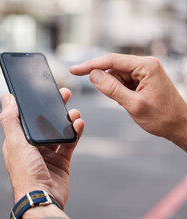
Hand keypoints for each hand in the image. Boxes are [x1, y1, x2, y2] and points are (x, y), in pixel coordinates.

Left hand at [0, 88, 83, 218]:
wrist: (43, 198)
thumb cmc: (25, 172)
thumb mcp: (15, 143)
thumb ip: (10, 120)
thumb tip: (7, 98)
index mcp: (17, 141)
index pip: (25, 117)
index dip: (33, 104)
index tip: (42, 90)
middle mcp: (31, 147)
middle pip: (43, 122)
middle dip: (53, 108)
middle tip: (64, 94)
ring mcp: (47, 154)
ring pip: (58, 131)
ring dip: (66, 119)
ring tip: (74, 112)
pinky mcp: (61, 161)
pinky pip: (69, 143)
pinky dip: (75, 132)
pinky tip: (79, 124)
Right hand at [70, 53, 186, 150]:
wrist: (180, 125)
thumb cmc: (163, 117)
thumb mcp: (134, 105)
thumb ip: (112, 89)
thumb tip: (93, 76)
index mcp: (146, 66)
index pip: (111, 60)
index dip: (90, 65)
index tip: (74, 70)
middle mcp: (145, 65)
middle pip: (113, 68)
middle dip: (107, 83)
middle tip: (117, 100)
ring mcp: (144, 72)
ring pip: (116, 76)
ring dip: (114, 89)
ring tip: (129, 103)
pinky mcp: (142, 80)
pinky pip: (122, 82)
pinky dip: (119, 91)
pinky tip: (129, 101)